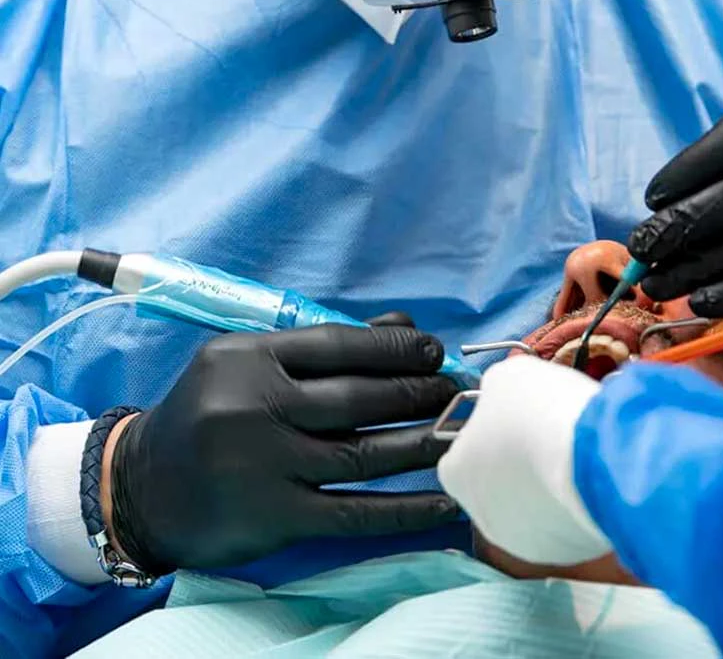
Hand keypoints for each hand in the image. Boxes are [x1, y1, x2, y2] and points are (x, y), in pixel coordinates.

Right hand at [104, 316, 460, 573]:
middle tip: (456, 390)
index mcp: (248, 358)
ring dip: (420, 444)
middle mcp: (253, 407)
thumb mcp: (252, 364)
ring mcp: (262, 465)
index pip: (337, 345)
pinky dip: (404, 509)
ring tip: (459, 432)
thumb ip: (324, 346)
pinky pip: (352, 513)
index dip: (394, 347)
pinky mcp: (272, 517)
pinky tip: (443, 501)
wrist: (142, 489)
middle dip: (416, 392)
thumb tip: (406, 328)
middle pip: (355, 398)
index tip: (434, 349)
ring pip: (361, 454)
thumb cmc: (212, 412)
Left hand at [438, 357, 611, 565]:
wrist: (591, 458)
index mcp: (455, 472)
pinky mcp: (558, 555)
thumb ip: (496, 392)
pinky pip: (562, 526)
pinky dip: (572, 507)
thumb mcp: (509, 377)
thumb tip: (501, 397)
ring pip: (530, 510)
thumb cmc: (540, 412)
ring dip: (545, 488)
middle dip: (518, 465)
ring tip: (573, 457)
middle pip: (496, 485)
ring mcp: (519, 541)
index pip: (463, 454)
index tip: (516, 419)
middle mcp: (478, 515)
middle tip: (546, 438)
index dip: (490, 433)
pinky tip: (588, 481)